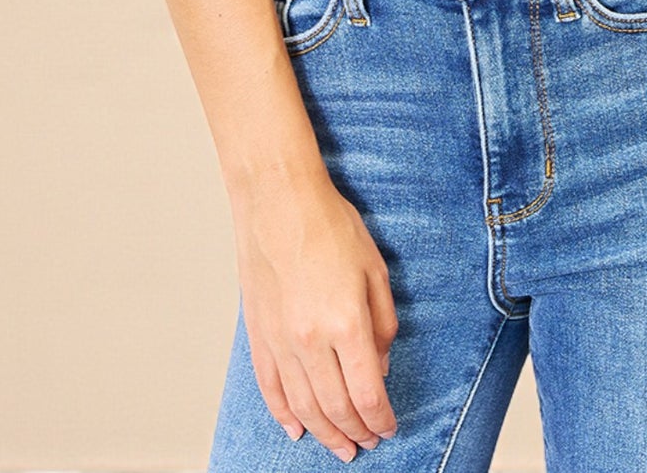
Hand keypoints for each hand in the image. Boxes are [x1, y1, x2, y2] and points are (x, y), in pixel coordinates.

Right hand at [233, 170, 399, 459]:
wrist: (278, 199)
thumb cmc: (329, 224)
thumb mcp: (374, 268)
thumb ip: (382, 323)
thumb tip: (379, 366)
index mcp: (345, 323)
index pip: (367, 393)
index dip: (380, 419)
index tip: (389, 428)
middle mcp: (310, 340)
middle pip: (336, 408)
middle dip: (356, 432)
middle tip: (368, 443)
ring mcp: (279, 341)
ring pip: (303, 407)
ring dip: (324, 433)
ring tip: (340, 446)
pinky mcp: (257, 335)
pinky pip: (270, 388)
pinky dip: (284, 414)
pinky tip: (296, 428)